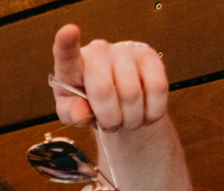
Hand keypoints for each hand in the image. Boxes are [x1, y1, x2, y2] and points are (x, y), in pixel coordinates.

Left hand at [51, 25, 167, 131]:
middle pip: (104, 91)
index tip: (68, 32)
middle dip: (108, 119)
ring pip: (132, 95)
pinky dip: (150, 112)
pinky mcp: (150, 56)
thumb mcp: (73, 113)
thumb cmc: (89, 105)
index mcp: (72, 67)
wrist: (119, 102)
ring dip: (130, 119)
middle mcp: (99, 52)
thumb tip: (82, 112)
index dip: (66, 44)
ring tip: (125, 118)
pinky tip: (142, 112)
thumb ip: (72, 113)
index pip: (67, 56)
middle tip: (110, 124)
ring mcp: (126, 51)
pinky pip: (157, 90)